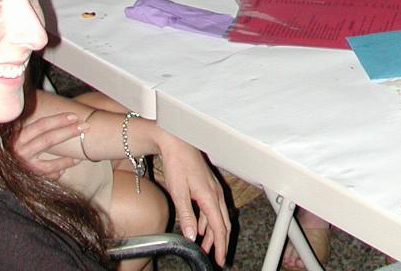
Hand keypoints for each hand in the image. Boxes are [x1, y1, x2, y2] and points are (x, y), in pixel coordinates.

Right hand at [11, 112, 81, 180]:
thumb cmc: (9, 143)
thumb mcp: (16, 129)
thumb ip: (29, 122)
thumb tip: (50, 106)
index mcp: (17, 135)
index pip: (41, 125)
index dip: (58, 120)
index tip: (74, 116)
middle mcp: (17, 150)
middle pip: (48, 140)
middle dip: (68, 132)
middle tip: (85, 127)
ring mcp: (21, 165)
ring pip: (48, 163)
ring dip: (65, 160)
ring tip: (80, 157)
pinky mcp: (24, 177)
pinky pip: (44, 176)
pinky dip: (56, 172)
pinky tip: (65, 169)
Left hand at [154, 130, 230, 264]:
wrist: (177, 141)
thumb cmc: (177, 163)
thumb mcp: (178, 192)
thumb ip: (186, 215)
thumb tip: (192, 236)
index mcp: (209, 196)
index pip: (219, 227)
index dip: (220, 245)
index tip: (220, 258)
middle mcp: (215, 193)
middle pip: (223, 223)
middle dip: (221, 242)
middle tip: (217, 258)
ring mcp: (213, 189)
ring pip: (218, 217)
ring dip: (213, 233)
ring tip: (205, 248)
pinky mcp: (208, 186)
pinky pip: (213, 209)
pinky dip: (209, 222)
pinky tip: (201, 228)